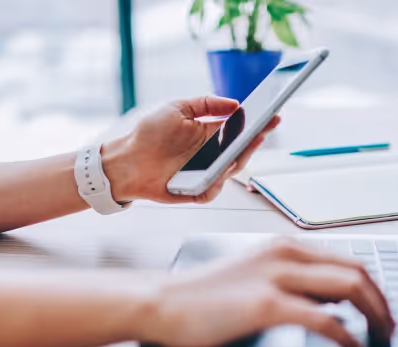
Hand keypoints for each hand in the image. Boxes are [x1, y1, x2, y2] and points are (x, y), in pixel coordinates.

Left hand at [101, 96, 280, 203]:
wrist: (126, 160)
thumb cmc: (149, 134)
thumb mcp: (177, 108)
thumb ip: (206, 103)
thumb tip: (235, 104)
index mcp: (210, 134)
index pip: (240, 129)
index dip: (258, 123)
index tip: (272, 113)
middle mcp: (211, 155)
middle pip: (241, 150)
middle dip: (255, 140)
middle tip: (264, 129)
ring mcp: (205, 174)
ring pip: (231, 170)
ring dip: (239, 159)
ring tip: (246, 145)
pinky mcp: (196, 191)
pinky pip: (212, 190)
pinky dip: (217, 183)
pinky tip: (219, 173)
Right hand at [136, 239, 394, 346]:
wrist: (163, 302)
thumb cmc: (204, 295)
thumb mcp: (256, 275)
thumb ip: (294, 281)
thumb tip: (333, 301)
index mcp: (285, 246)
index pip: (348, 260)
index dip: (375, 288)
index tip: (384, 311)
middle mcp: (286, 254)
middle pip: (358, 271)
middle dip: (383, 302)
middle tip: (391, 329)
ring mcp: (277, 277)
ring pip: (350, 288)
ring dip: (375, 317)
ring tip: (381, 340)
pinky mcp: (266, 304)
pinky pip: (325, 320)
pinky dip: (349, 337)